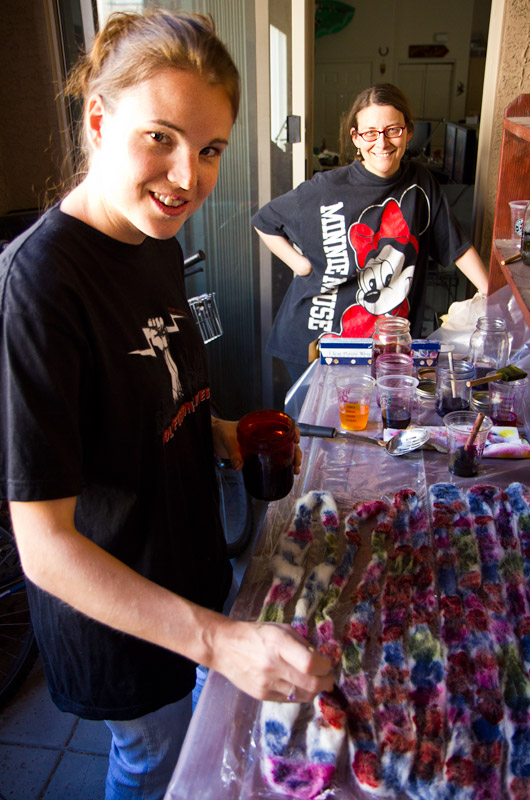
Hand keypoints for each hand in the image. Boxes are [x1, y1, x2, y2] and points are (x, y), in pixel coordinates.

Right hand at [210, 619, 333, 701]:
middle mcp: (273, 665)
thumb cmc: (256, 634)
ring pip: (303, 696)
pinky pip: (290, 699)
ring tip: (315, 680)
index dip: (325, 666)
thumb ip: (302, 644)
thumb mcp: (281, 629)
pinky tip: (299, 684)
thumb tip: (321, 661)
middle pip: (311, 684)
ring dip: (315, 690)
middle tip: (328, 676)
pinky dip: (300, 693)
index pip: (310, 663)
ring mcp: (267, 684)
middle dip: (326, 682)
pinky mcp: (262, 696)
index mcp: (279, 643)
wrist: (225, 647)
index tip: (327, 662)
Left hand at [212, 417, 301, 474]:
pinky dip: (280, 464)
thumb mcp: (227, 440)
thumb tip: (239, 466)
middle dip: (295, 451)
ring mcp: (262, 444)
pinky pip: (272, 457)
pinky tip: (285, 472)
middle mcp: (264, 433)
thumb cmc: (220, 432)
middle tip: (297, 463)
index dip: (293, 430)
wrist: (212, 436)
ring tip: (295, 470)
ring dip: (291, 459)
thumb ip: (233, 453)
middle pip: (286, 440)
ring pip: (282, 450)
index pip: (282, 424)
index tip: (296, 439)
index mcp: (261, 425)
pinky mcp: (257, 453)